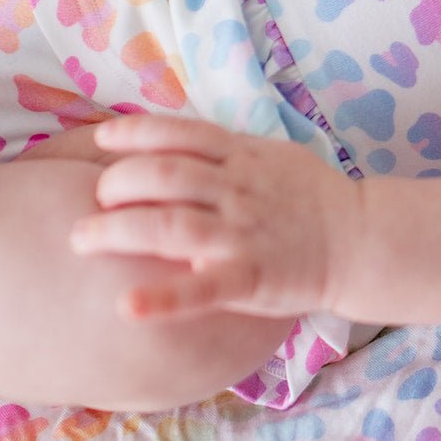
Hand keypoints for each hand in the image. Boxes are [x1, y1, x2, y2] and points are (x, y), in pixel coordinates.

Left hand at [69, 115, 354, 319]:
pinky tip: (127, 306)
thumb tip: (172, 139)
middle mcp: (235, 190)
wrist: (360, 238)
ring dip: (117, 230)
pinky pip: (203, 289)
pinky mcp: (251, 277)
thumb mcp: (270, 156)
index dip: (134, 134)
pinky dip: (164, 298)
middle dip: (115, 184)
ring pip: (170, 225)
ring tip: (80, 240)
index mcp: (240, 157)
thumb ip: (224, 149)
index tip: (101, 139)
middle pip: (162, 176)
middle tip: (91, 202)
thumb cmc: (311, 197)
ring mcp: (242, 233)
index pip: (178, 134)